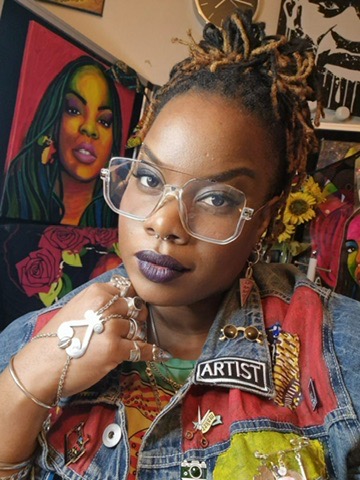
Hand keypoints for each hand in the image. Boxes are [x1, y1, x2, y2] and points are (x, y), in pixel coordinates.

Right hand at [11, 280, 166, 404]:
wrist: (40, 367)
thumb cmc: (55, 340)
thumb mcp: (77, 308)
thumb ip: (100, 303)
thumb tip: (124, 301)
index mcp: (97, 292)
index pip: (127, 290)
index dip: (130, 301)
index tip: (129, 310)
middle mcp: (106, 306)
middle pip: (136, 307)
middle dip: (135, 317)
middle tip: (128, 329)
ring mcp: (112, 328)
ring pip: (138, 327)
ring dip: (137, 335)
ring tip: (129, 343)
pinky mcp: (115, 350)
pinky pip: (143, 348)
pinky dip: (152, 352)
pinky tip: (160, 354)